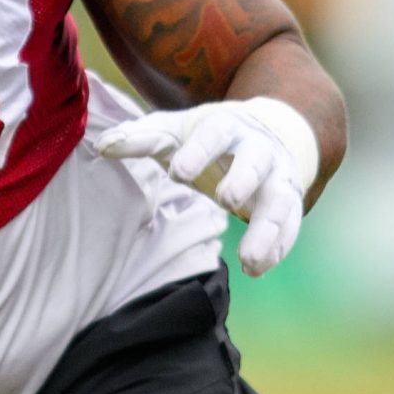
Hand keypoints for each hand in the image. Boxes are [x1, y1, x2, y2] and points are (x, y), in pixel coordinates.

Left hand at [94, 96, 318, 277]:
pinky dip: (278, 247)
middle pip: (256, 162)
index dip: (198, 151)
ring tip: (250, 260)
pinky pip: (290, 225)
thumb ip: (141, 137)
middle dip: (243, 179)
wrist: (264, 131)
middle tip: (227, 200)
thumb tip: (102, 146)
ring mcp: (278, 175)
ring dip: (268, 230)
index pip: (214, 133)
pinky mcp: (290, 200)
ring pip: (280, 200)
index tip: (177, 173)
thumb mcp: (174, 130)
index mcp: (225, 125)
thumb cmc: (205, 136)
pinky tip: (257, 268)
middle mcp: (258, 148)